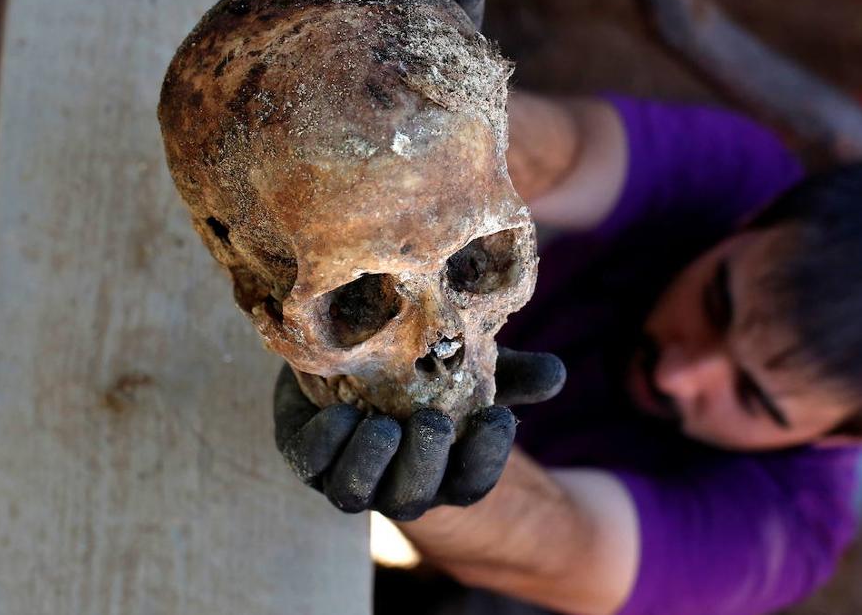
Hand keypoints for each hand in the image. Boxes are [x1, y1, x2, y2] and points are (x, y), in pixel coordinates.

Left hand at [273, 347, 565, 520]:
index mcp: (443, 471)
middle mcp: (396, 484)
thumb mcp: (475, 366)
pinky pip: (308, 463)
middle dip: (423, 465)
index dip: (486, 458)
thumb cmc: (428, 373)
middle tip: (432, 422)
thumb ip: (513, 372)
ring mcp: (349, 474)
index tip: (498, 417)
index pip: (471, 484)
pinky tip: (340, 411)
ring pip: (354, 493)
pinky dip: (324, 442)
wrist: (356, 361)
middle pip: (412, 500)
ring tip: (383, 425)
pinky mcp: (307, 452)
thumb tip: (554, 375)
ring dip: (370, 462)